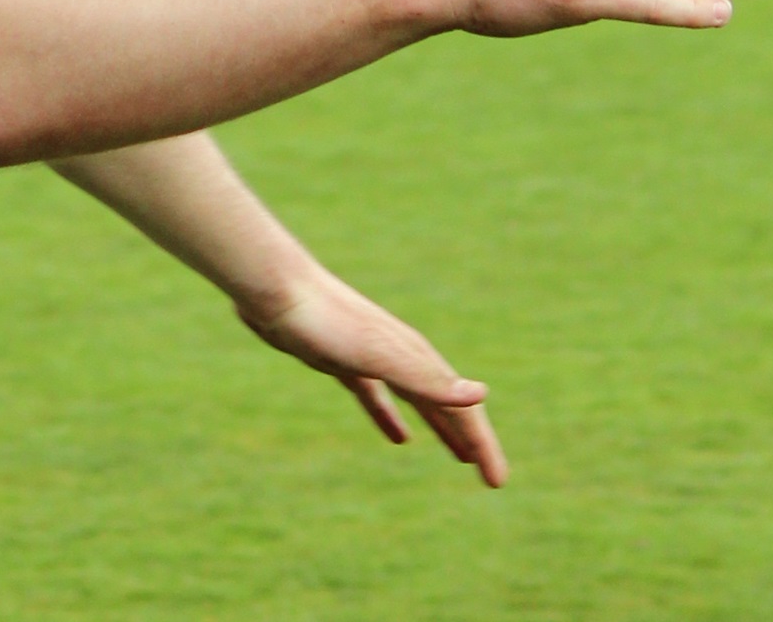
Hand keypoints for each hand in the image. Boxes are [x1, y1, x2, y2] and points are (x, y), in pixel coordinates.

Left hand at [238, 266, 506, 487]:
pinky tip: (398, 438)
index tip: (497, 482)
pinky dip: (391, 417)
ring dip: (440, 427)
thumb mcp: (378, 355)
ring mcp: (370, 358)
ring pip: (416, 401)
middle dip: (470, 439)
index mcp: (415, 357)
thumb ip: (426, 378)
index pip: (462, 407)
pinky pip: (376, 397)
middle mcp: (400, 356)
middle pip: (444, 404)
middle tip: (492, 478)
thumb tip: (480, 394)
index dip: (483, 444)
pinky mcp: (340, 361)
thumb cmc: (326, 321)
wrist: (275, 290)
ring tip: (459, 456)